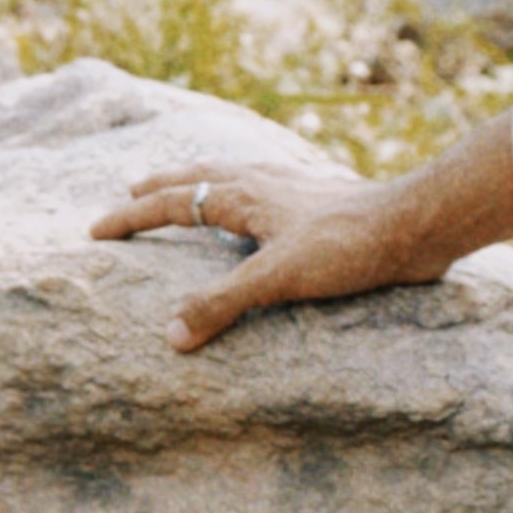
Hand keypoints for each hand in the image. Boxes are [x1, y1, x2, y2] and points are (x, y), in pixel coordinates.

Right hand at [91, 160, 441, 351]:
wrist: (415, 223)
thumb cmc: (348, 245)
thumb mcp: (278, 279)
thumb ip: (223, 304)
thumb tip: (171, 335)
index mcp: (242, 194)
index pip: (170, 202)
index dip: (131, 217)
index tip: (96, 231)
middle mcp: (263, 182)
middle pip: (198, 178)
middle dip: (161, 187)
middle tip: (131, 189)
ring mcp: (293, 188)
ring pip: (233, 177)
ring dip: (202, 184)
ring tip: (191, 192)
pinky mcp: (321, 201)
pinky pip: (266, 190)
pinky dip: (245, 194)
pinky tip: (262, 211)